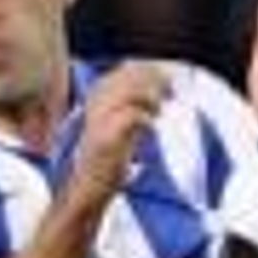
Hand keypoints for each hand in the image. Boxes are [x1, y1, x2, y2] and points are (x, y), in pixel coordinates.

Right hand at [67, 62, 170, 208]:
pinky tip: (151, 127)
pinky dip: (146, 118)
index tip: (167, 82)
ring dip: (151, 99)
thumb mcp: (120, 124)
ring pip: (130, 92)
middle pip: (129, 76)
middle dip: (155, 81)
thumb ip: (133, 105)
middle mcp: (95, 105)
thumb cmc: (106, 159)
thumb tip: (161, 86)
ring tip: (159, 111)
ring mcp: (99, 121)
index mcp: (96, 97)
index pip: (125, 69)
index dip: (150, 71)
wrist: (87, 189)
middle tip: (169, 94)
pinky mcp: (105, 138)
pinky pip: (130, 116)